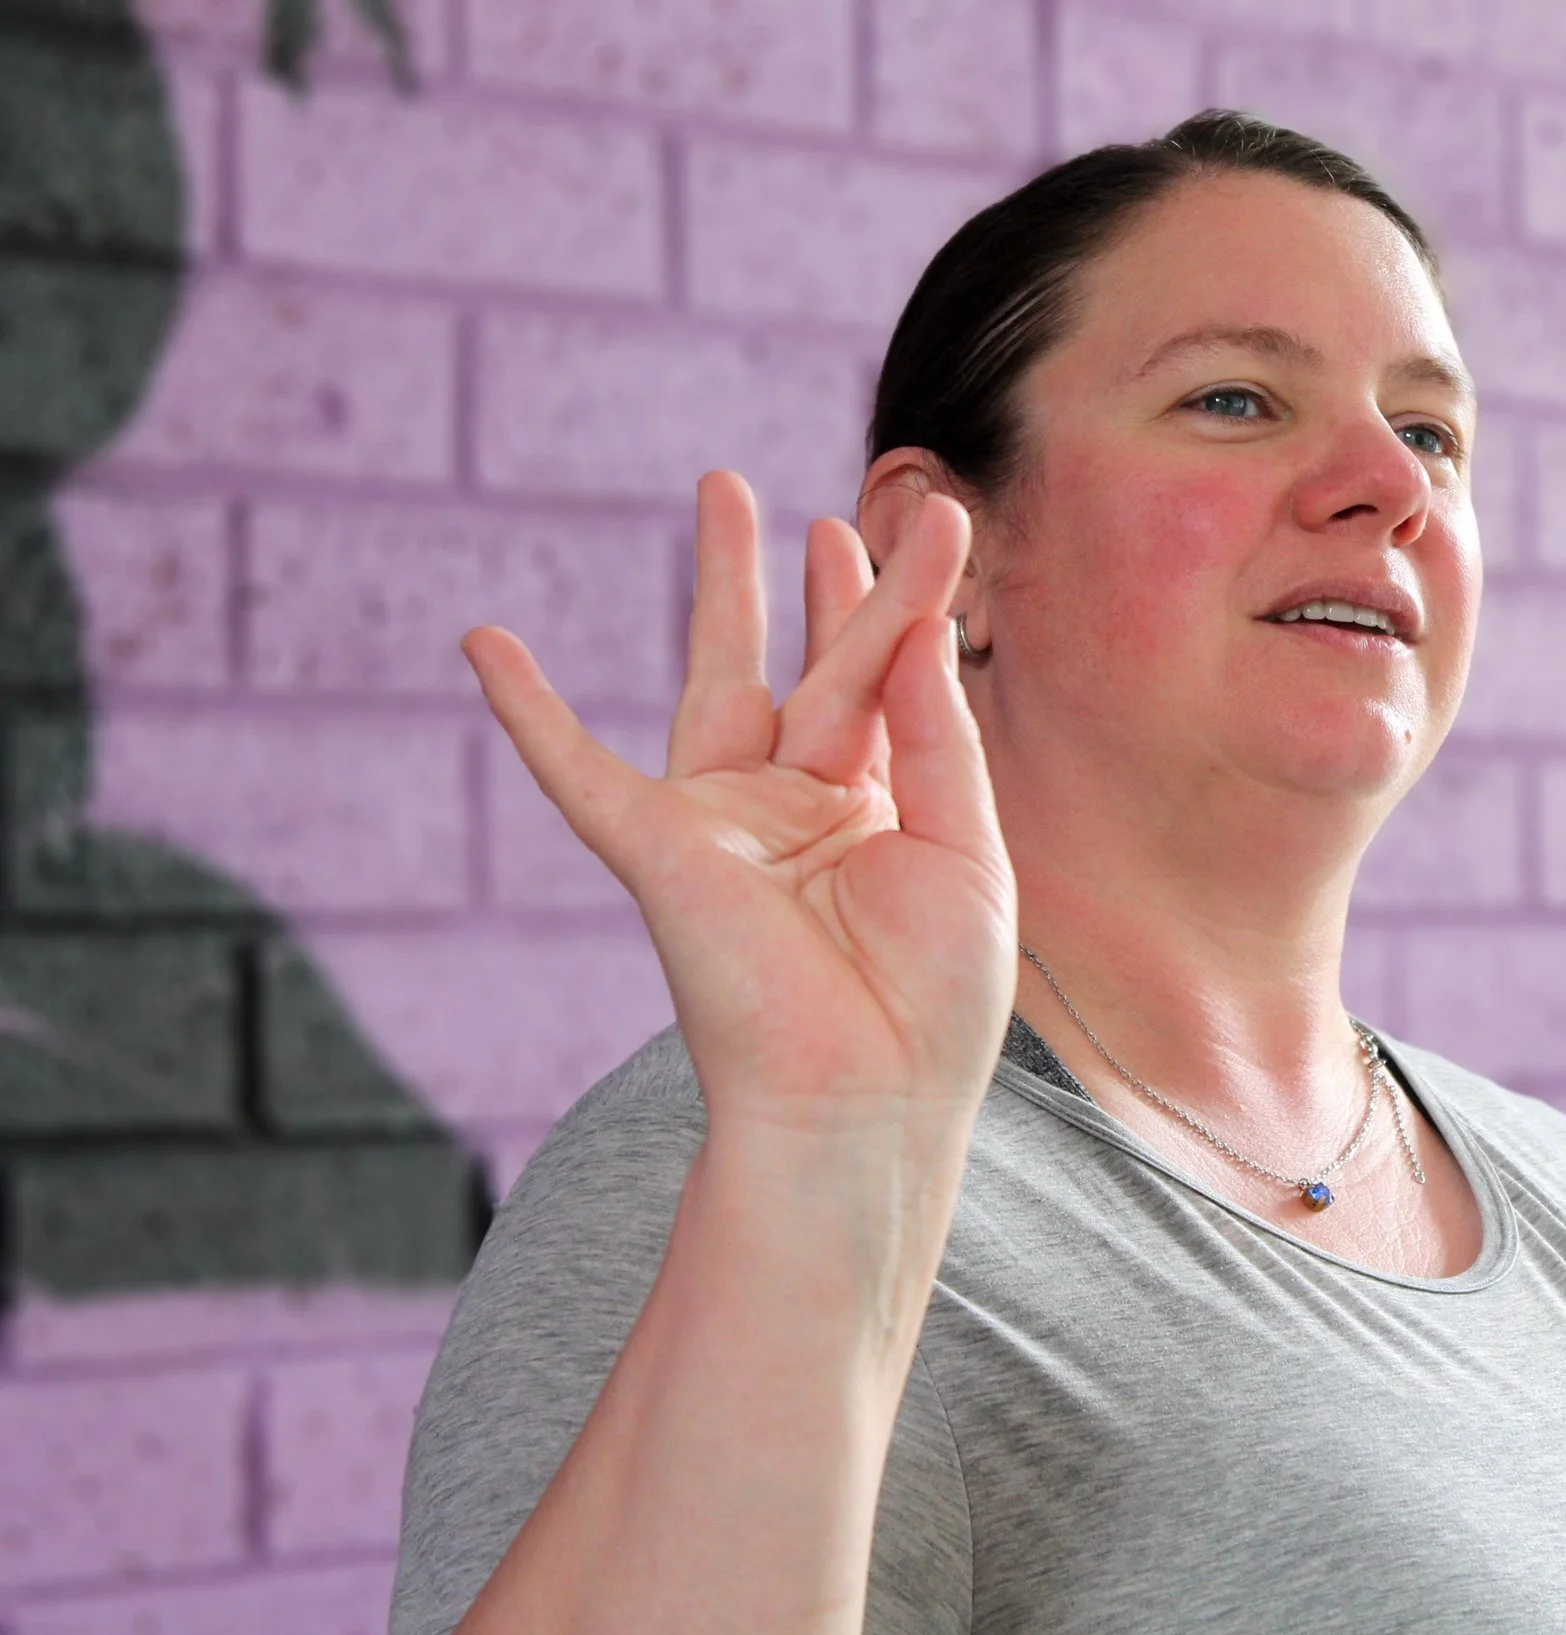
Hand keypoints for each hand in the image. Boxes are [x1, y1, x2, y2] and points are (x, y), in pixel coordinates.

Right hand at [464, 471, 1014, 1142]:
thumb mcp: (968, 855)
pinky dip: (529, 712)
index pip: (893, 690)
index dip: (909, 604)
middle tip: (822, 503)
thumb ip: (940, 737)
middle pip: (815, 666)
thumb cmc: (931, 1005)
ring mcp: (729, 825)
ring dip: (721, 588)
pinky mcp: (662, 852)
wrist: (864, 1104)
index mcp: (881, 817)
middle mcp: (802, 811)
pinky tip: (485, 644)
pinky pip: (578, 772)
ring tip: (723, 488)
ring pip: (722, 681)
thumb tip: (918, 628)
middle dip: (824, 582)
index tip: (939, 521)